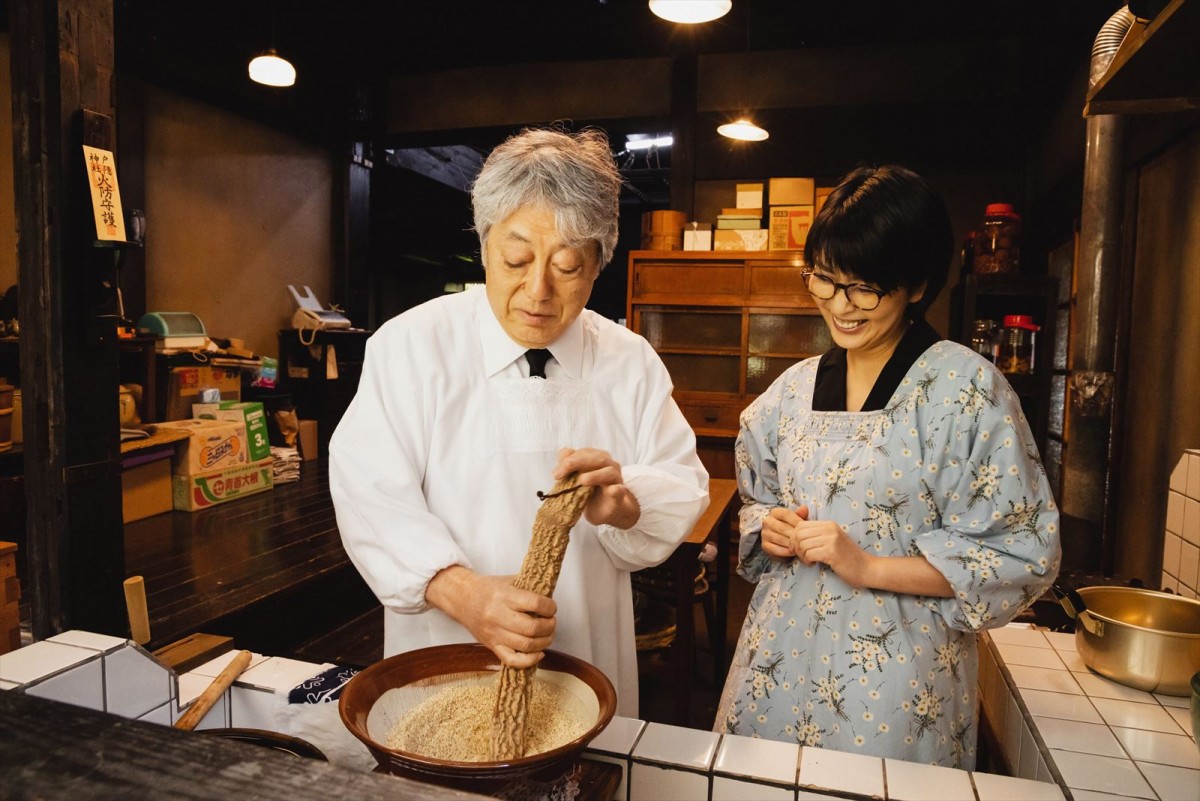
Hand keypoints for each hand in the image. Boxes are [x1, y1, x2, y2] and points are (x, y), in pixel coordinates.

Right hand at [425, 566, 556, 667]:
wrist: (462, 598)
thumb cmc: (488, 589)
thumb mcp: (509, 581)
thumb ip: (529, 588)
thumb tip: (551, 598)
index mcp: (504, 596)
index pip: (535, 603)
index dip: (549, 607)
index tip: (551, 607)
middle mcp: (498, 616)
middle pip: (532, 628)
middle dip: (550, 626)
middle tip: (551, 622)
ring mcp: (494, 634)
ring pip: (526, 645)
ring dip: (544, 642)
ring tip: (547, 634)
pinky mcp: (492, 646)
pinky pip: (513, 660)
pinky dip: (530, 660)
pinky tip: (539, 652)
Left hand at [552, 447, 639, 528]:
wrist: (607, 510)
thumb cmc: (589, 493)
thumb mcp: (575, 480)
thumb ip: (569, 469)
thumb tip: (559, 463)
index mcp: (596, 458)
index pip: (582, 452)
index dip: (567, 459)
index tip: (555, 474)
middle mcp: (608, 464)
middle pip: (596, 458)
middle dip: (575, 463)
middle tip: (559, 475)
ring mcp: (616, 479)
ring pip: (608, 472)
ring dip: (595, 475)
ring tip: (582, 480)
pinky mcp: (619, 496)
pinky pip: (619, 491)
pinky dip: (616, 490)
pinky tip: (613, 490)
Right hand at [760, 505, 808, 557]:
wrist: (785, 544)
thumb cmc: (793, 529)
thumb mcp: (797, 521)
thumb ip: (800, 515)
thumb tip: (804, 508)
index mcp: (775, 512)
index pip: (786, 514)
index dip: (797, 520)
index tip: (806, 527)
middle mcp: (767, 521)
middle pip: (782, 527)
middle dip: (795, 534)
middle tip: (804, 539)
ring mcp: (764, 534)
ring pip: (779, 538)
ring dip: (791, 544)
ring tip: (800, 546)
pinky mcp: (764, 545)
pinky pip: (776, 549)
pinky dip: (786, 551)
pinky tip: (793, 552)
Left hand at [791, 517, 874, 587]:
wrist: (866, 568)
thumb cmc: (846, 557)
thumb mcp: (831, 540)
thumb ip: (816, 535)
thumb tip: (793, 534)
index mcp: (829, 524)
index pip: (800, 525)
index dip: (794, 538)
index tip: (798, 548)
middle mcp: (830, 529)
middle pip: (798, 534)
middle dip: (796, 547)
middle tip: (803, 556)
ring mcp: (831, 540)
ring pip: (802, 544)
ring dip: (802, 555)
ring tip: (810, 560)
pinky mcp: (832, 552)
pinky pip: (809, 554)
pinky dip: (808, 561)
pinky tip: (814, 564)